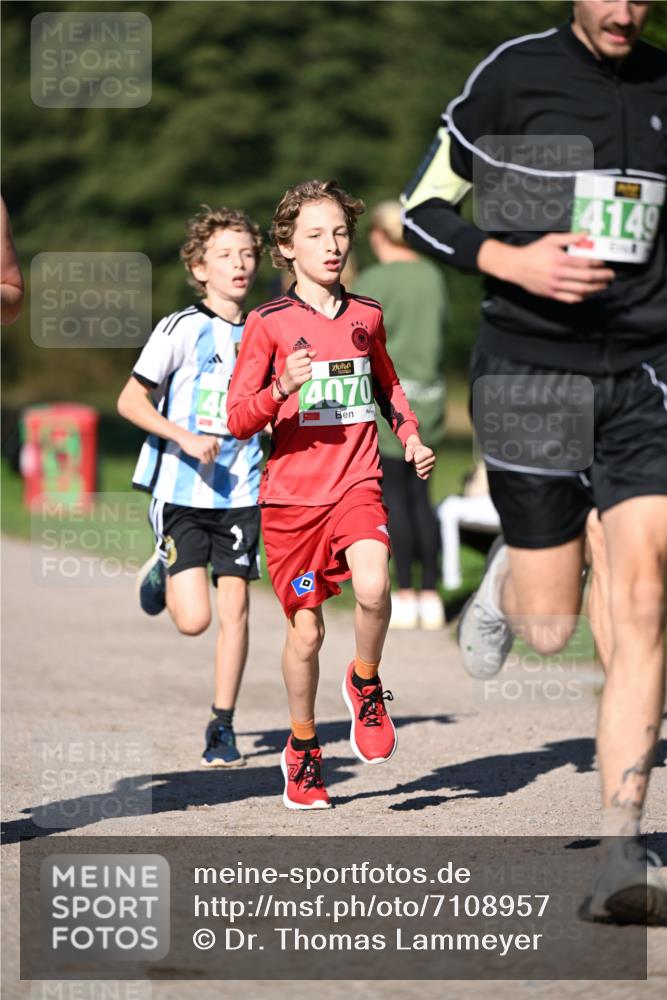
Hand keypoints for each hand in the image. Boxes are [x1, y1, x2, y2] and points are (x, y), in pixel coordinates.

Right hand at [177, 429, 219, 463]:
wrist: (186, 438)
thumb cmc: (196, 440)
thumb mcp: (207, 439)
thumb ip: (213, 444)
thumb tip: (217, 455)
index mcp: (214, 440)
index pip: (218, 452)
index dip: (213, 454)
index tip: (208, 453)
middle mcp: (211, 444)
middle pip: (214, 457)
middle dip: (208, 457)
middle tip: (202, 453)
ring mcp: (206, 449)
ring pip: (209, 460)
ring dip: (205, 459)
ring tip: (200, 454)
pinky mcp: (201, 453)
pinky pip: (205, 461)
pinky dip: (202, 461)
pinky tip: (199, 458)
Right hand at [280, 349, 316, 393]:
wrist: (285, 384)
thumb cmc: (292, 371)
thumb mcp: (296, 361)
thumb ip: (306, 356)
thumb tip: (315, 352)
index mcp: (290, 358)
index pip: (304, 352)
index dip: (306, 356)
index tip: (302, 360)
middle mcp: (290, 365)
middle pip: (308, 360)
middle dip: (308, 364)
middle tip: (302, 368)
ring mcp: (293, 373)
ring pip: (309, 368)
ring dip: (308, 371)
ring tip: (302, 373)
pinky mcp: (297, 381)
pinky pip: (309, 376)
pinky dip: (308, 377)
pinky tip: (303, 378)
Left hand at [405, 435, 434, 479]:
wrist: (417, 453)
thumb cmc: (413, 450)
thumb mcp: (409, 449)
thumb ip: (408, 453)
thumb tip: (408, 460)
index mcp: (429, 452)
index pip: (417, 461)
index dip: (414, 459)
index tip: (416, 455)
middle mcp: (433, 459)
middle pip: (419, 467)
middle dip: (415, 464)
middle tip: (416, 460)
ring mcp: (432, 466)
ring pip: (421, 472)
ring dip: (417, 469)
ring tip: (418, 463)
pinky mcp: (430, 472)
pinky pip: (424, 477)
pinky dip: (419, 474)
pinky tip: (419, 469)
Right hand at [478, 233, 615, 303]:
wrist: (516, 267)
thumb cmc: (533, 252)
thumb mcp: (551, 240)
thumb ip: (570, 238)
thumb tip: (586, 234)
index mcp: (560, 259)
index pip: (585, 263)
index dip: (598, 263)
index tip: (604, 263)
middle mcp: (558, 274)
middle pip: (586, 277)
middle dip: (602, 277)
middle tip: (611, 276)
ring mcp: (555, 286)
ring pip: (580, 290)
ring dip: (595, 289)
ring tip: (603, 286)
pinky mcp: (551, 294)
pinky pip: (569, 299)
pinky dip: (581, 297)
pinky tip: (587, 294)